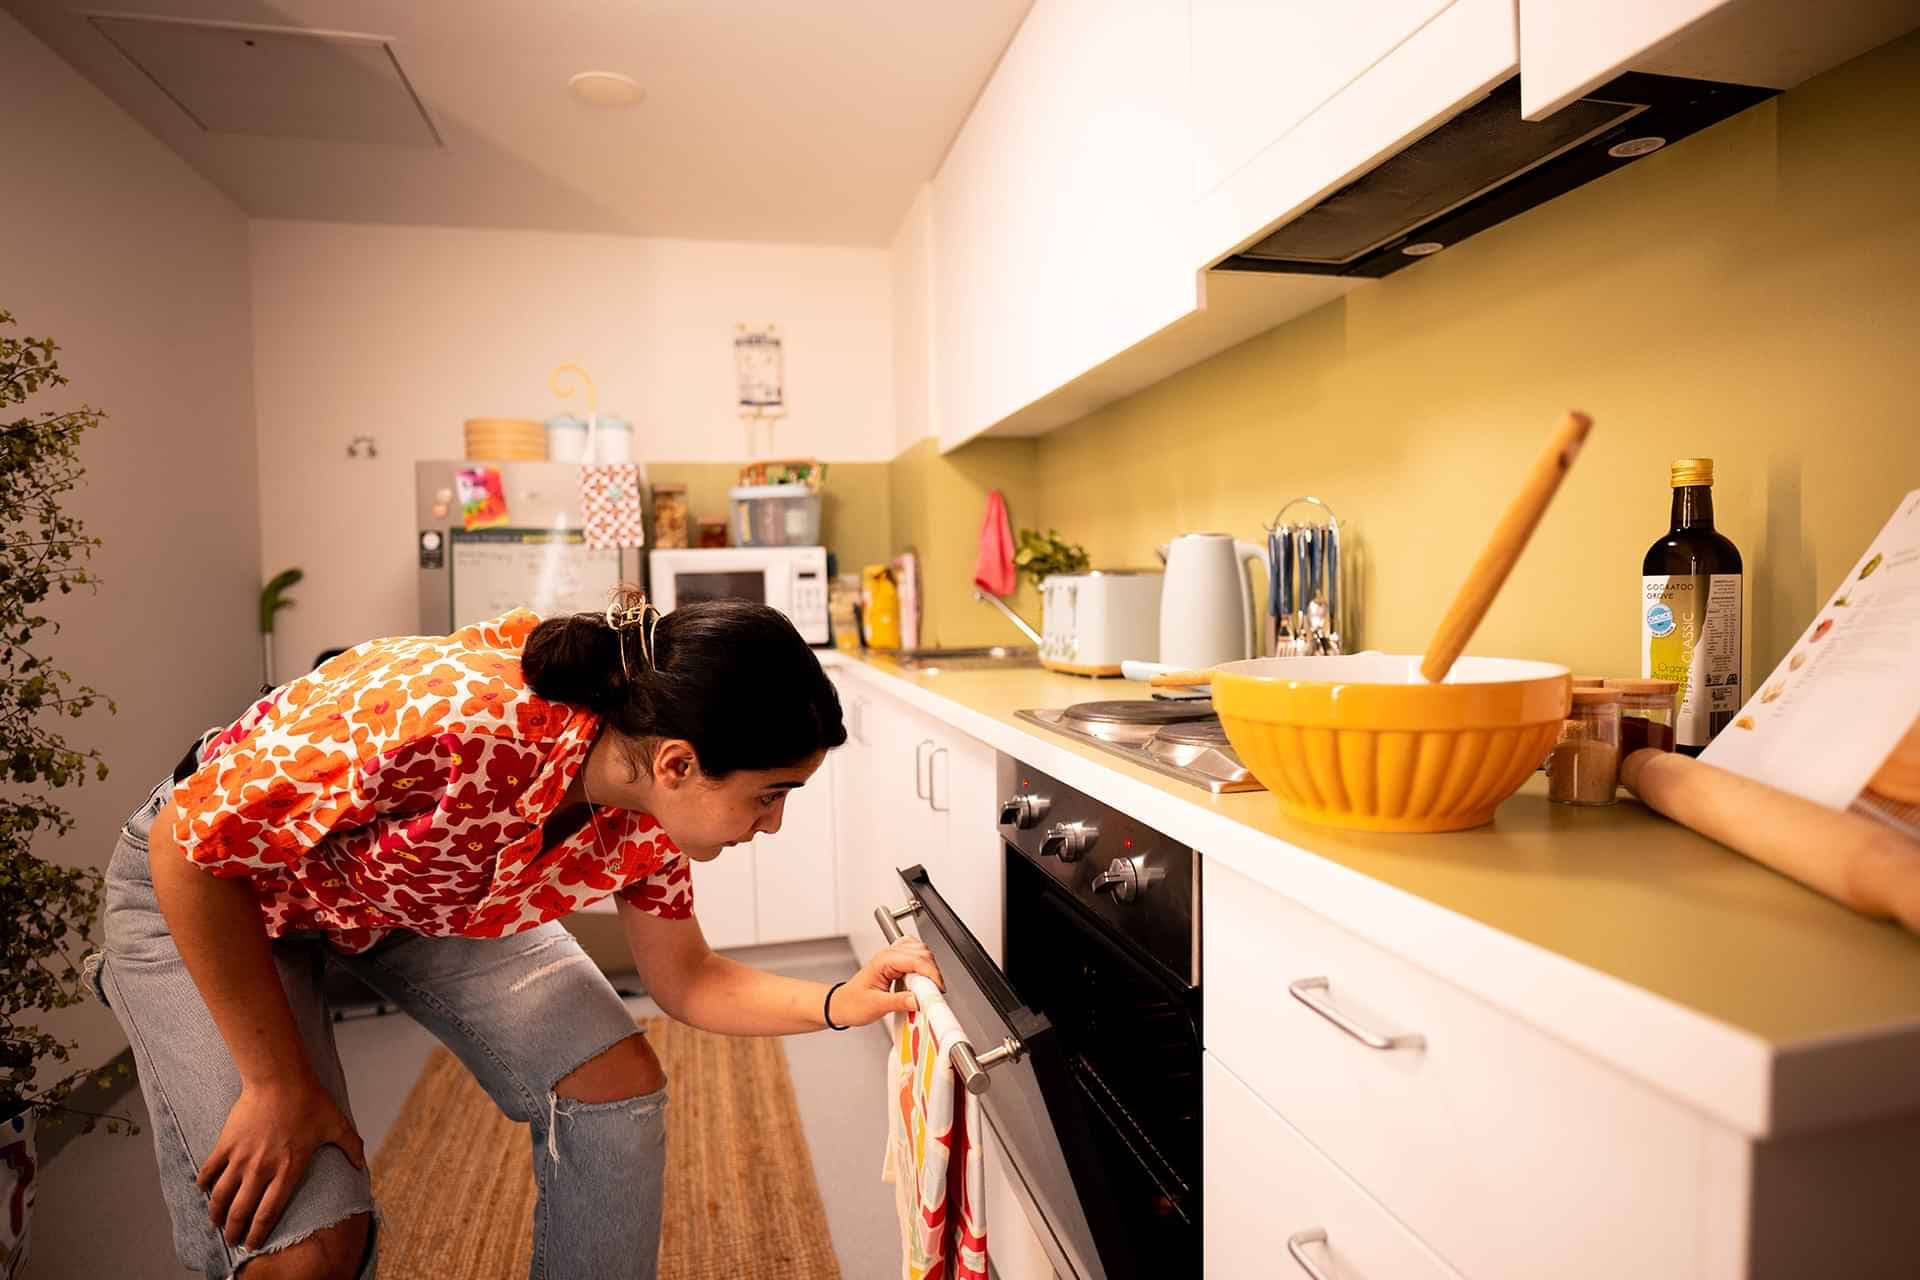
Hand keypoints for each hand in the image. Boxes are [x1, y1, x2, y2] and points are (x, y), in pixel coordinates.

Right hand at [198, 1076, 366, 1248]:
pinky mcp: (226, 1144)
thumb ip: (351, 1147)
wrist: (280, 1079)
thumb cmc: (310, 1101)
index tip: (253, 1244)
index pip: (268, 1213)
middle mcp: (261, 1170)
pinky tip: (203, 1190)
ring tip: (216, 1221)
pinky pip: (209, 1170)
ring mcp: (241, 1158)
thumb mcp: (336, 1125)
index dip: (258, 1233)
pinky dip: (204, 1183)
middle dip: (233, 1231)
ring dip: (216, 1213)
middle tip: (231, 1240)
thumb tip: (361, 1165)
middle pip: (241, 1211)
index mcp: (287, 1171)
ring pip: (221, 1196)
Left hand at [830, 937, 944, 1026]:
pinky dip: (924, 966)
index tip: (937, 990)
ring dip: (929, 968)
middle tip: (933, 992)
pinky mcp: (896, 963)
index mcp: (884, 960)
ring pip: (921, 952)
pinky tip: (922, 980)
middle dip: (932, 972)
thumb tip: (919, 999)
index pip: (916, 960)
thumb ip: (899, 1001)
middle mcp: (889, 955)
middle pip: (922, 952)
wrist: (841, 1004)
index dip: (931, 974)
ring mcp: (893, 957)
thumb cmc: (852, 1003)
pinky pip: (916, 956)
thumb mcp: (876, 1006)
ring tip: (927, 988)